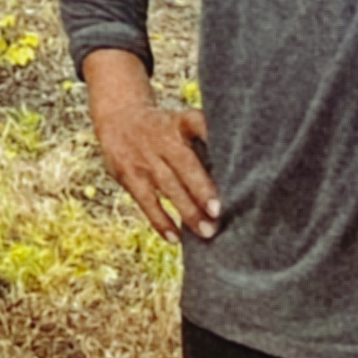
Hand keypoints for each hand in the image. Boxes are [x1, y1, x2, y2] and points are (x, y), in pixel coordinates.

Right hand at [83, 48, 221, 241]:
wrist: (119, 119)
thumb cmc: (165, 128)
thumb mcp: (181, 122)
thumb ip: (204, 143)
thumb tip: (238, 174)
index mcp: (179, 123)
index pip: (197, 124)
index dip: (211, 135)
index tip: (230, 151)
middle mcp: (162, 139)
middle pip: (184, 164)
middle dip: (202, 189)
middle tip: (219, 212)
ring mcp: (144, 158)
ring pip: (168, 187)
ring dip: (188, 211)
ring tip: (208, 232)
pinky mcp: (128, 175)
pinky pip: (146, 202)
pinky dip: (161, 221)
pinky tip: (175, 238)